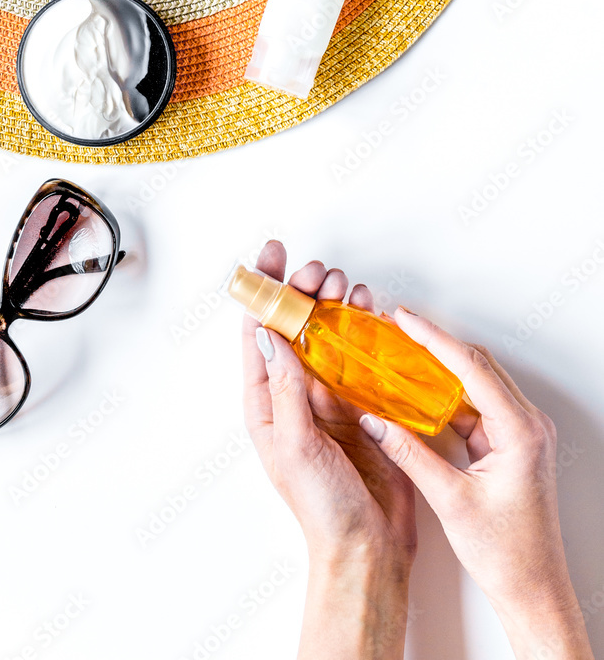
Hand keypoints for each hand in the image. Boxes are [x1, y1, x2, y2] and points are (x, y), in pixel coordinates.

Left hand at [242, 242, 415, 659]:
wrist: (368, 547)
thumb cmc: (322, 507)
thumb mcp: (296, 445)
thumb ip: (286, 389)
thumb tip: (269, 335)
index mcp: (268, 403)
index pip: (260, 334)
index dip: (265, 291)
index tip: (272, 256)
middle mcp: (296, 394)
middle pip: (296, 327)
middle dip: (305, 292)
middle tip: (320, 271)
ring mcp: (330, 397)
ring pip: (329, 336)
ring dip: (335, 305)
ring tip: (346, 285)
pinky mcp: (363, 404)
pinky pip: (362, 357)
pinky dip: (366, 330)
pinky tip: (371, 311)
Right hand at [360, 308, 593, 659]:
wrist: (533, 587)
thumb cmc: (506, 553)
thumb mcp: (450, 500)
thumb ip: (409, 455)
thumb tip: (375, 421)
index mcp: (520, 431)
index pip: (471, 367)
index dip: (433, 338)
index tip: (405, 319)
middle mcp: (527, 425)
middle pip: (477, 365)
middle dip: (436, 343)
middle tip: (398, 328)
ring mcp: (522, 433)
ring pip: (478, 383)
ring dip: (442, 366)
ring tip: (403, 352)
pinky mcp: (511, 444)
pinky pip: (477, 405)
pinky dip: (448, 394)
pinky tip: (420, 391)